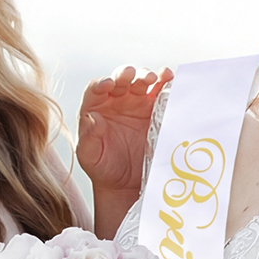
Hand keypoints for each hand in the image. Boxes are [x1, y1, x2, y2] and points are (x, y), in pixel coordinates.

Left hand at [77, 66, 171, 196]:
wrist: (126, 184)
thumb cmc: (103, 169)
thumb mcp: (90, 156)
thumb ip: (88, 137)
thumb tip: (91, 118)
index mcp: (96, 108)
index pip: (96, 89)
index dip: (101, 84)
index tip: (107, 85)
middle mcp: (116, 101)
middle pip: (120, 80)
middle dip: (125, 75)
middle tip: (131, 75)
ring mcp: (137, 104)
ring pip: (141, 82)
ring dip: (146, 76)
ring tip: (153, 78)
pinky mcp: (156, 111)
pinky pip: (161, 93)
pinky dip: (166, 84)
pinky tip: (169, 79)